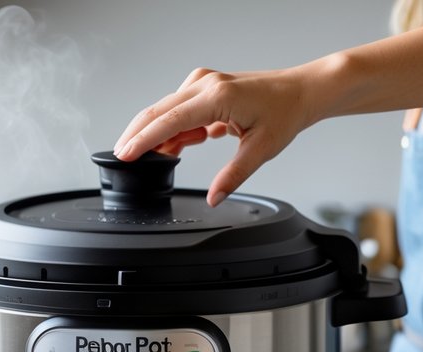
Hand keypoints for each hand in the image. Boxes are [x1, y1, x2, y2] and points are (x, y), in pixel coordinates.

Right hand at [113, 65, 317, 206]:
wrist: (299, 91)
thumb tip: (213, 197)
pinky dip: (175, 130)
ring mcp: (203, 83)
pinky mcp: (204, 87)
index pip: (170, 120)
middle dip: (138, 136)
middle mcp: (205, 84)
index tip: (125, 154)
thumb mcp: (261, 150)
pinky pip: (179, 111)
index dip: (144, 139)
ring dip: (160, 137)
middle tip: (123, 158)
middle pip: (158, 111)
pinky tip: (182, 145)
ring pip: (166, 111)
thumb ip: (233, 175)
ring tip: (162, 159)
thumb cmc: (284, 112)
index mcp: (217, 97)